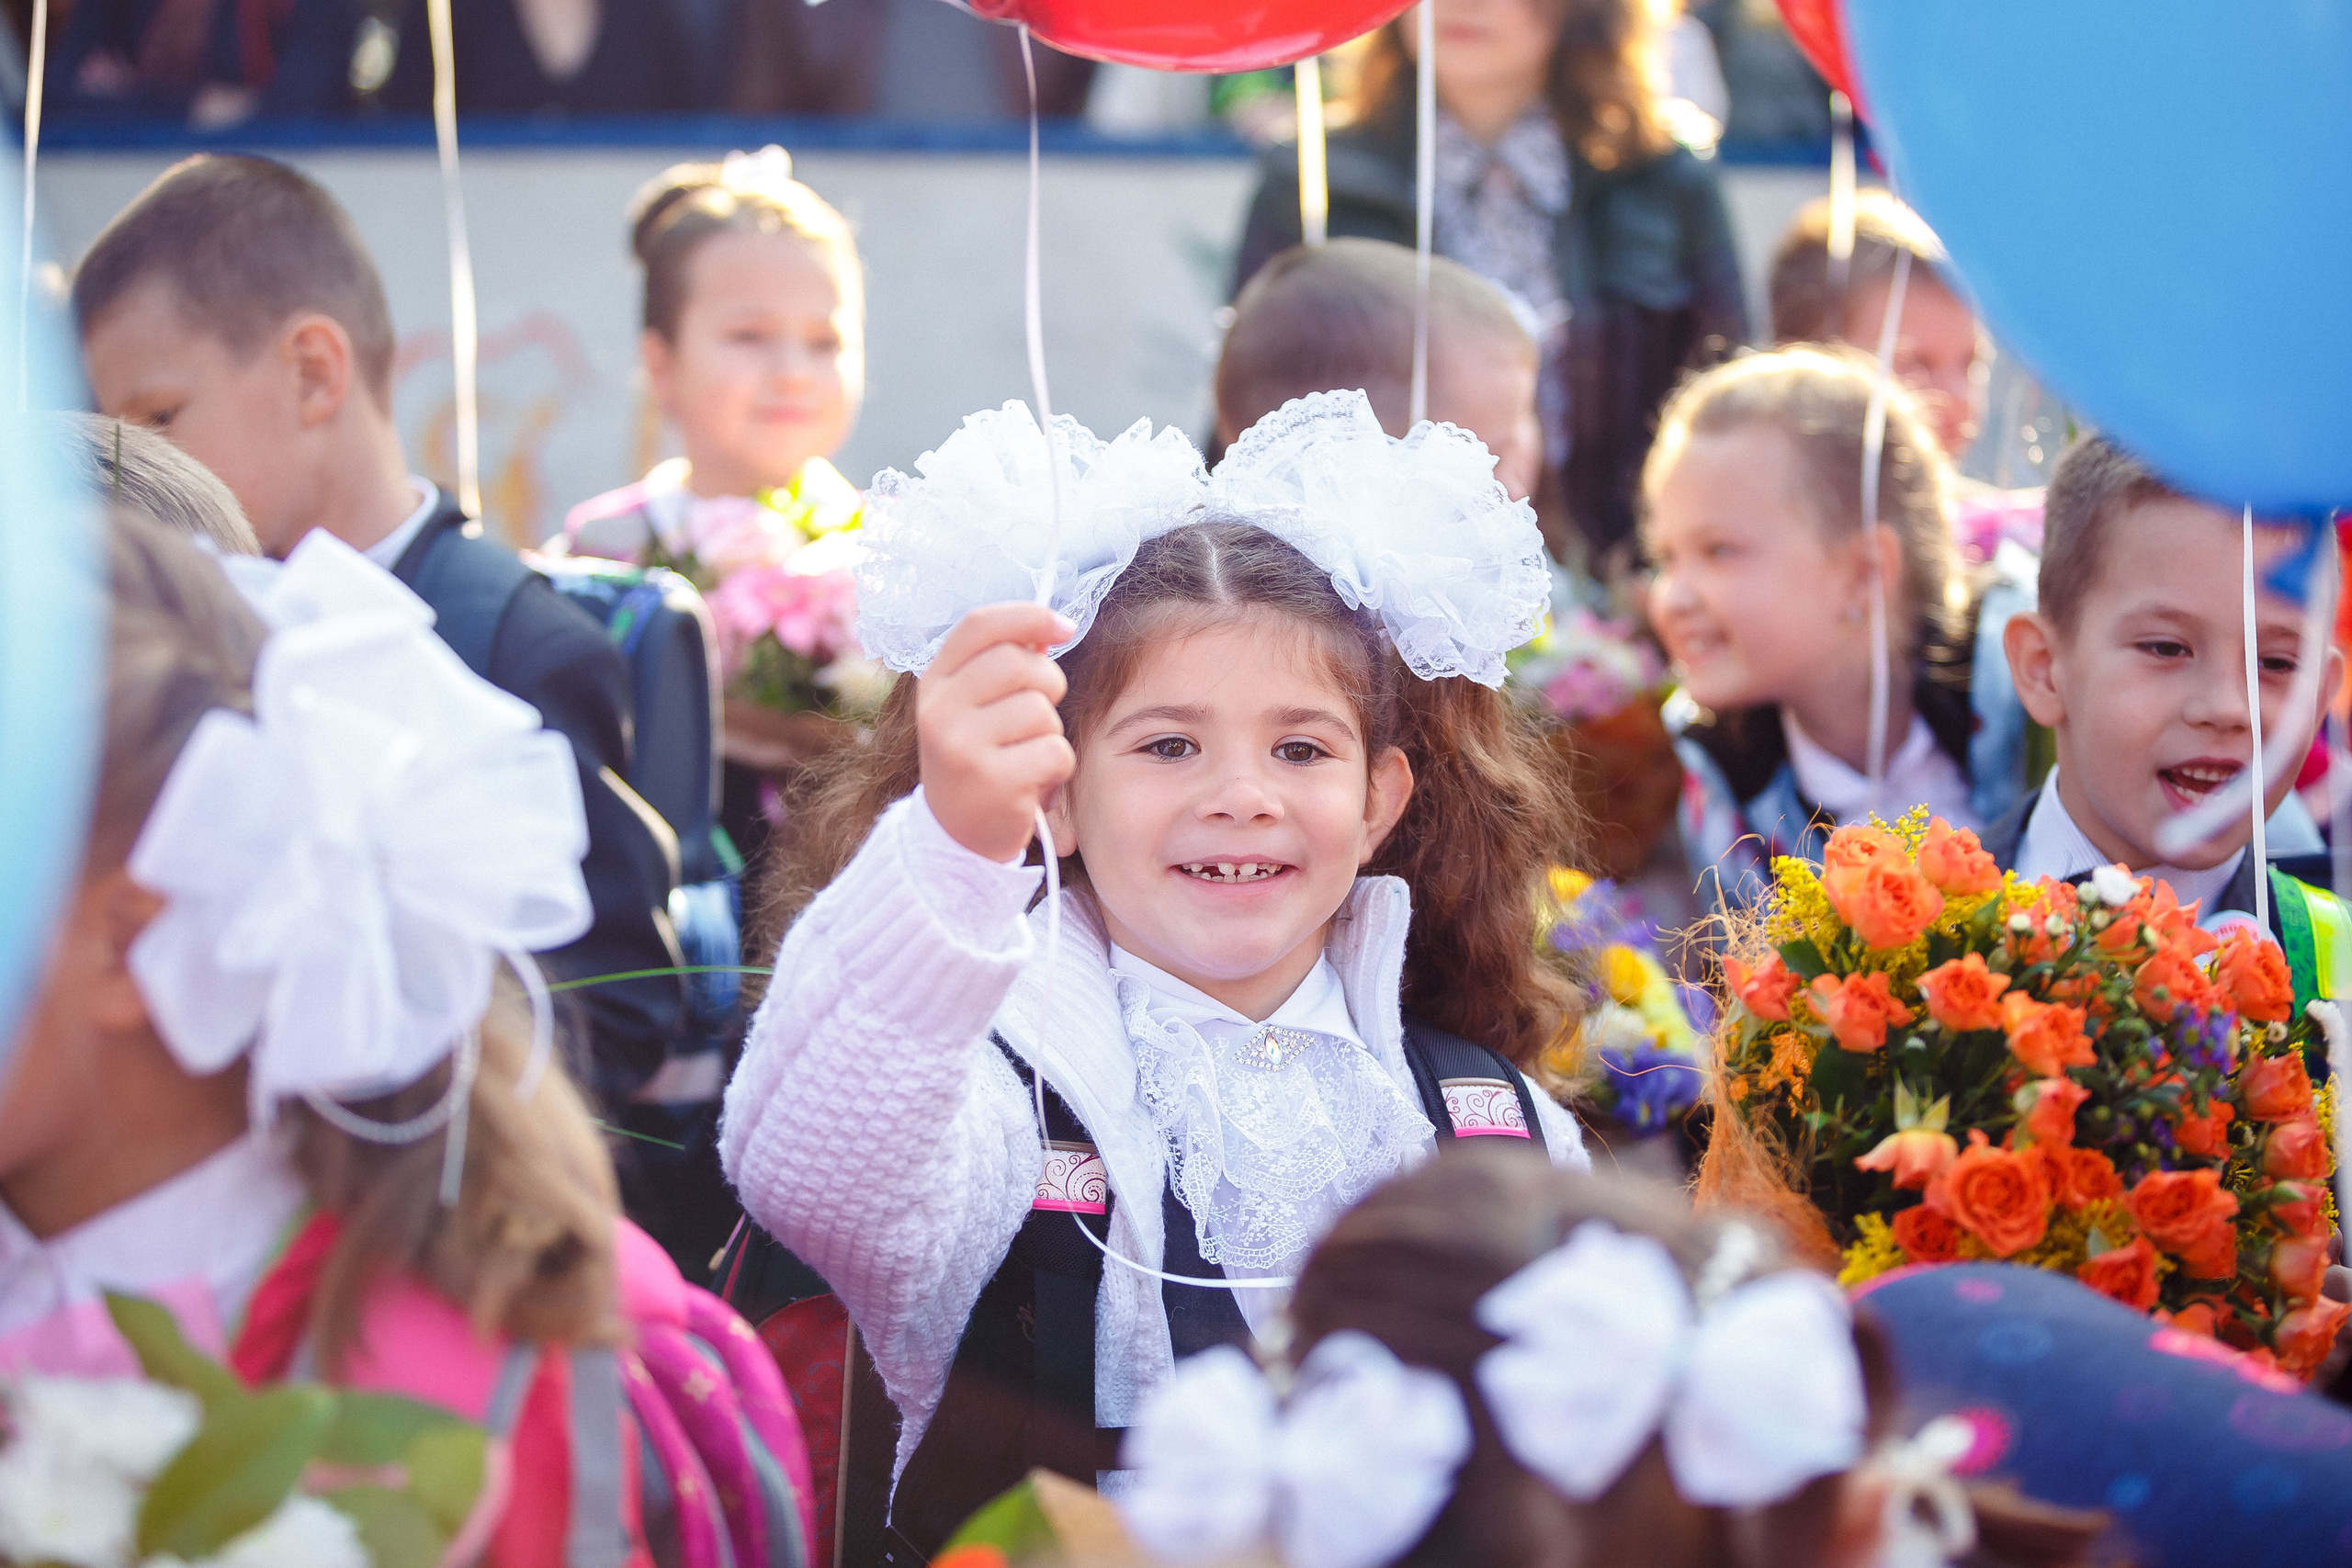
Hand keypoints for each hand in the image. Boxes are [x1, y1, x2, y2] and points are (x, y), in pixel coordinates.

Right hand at [916, 602, 1073, 862]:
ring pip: (1041, 710)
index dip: (1028, 616)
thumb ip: (1000, 665)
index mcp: (934, 684)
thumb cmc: (977, 759)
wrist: (956, 837)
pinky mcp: (993, 782)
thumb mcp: (972, 708)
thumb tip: (1050, 627)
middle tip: (1040, 712)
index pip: (980, 625)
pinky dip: (1057, 766)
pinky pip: (1055, 750)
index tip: (1064, 626)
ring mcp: (962, 747)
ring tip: (1026, 755)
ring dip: (1050, 733)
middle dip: (1048, 683)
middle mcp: (939, 712)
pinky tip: (1034, 781)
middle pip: (1019, 662)